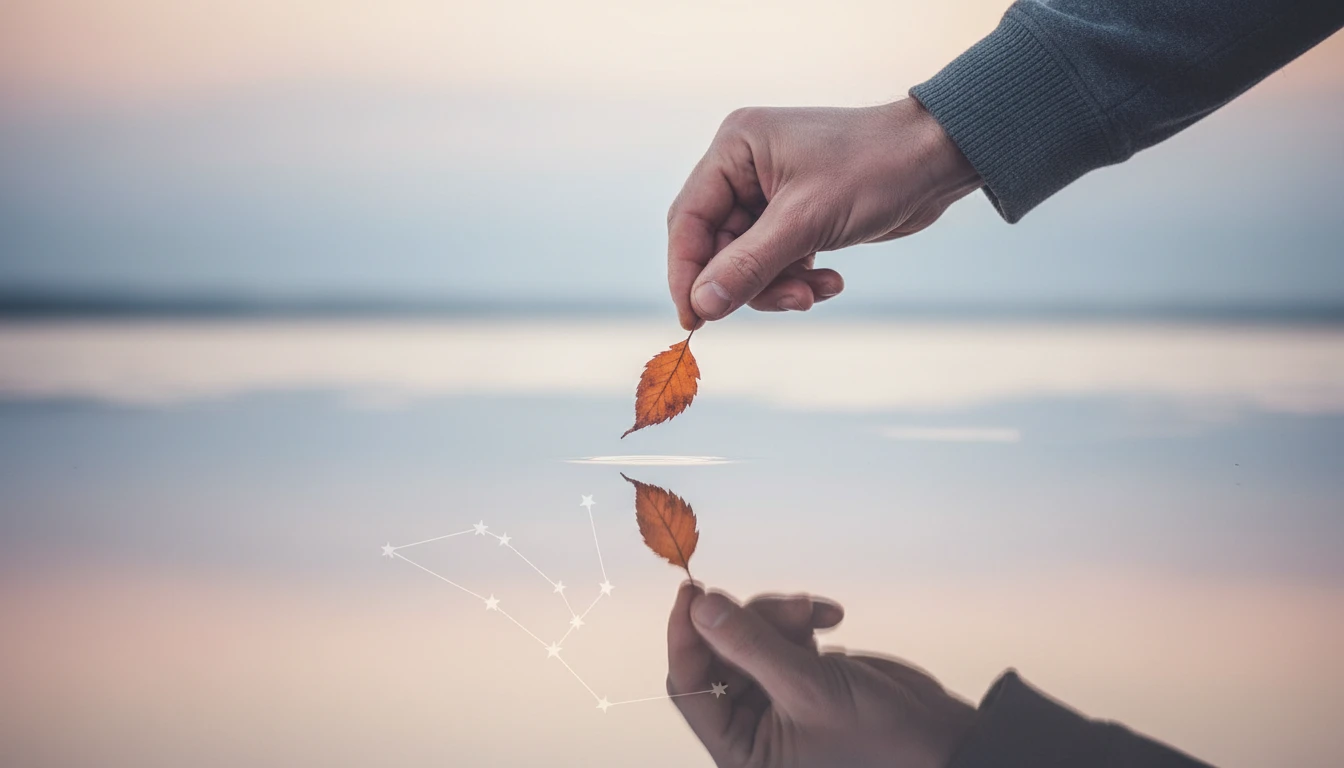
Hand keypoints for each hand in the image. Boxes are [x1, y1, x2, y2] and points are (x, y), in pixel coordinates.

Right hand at [666, 98, 980, 329]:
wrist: (938, 159)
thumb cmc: (876, 170)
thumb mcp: (806, 222)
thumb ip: (749, 266)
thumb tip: (701, 307)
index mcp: (735, 149)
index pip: (689, 221)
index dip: (686, 274)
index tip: (695, 321)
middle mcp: (745, 167)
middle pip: (717, 247)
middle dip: (751, 282)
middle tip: (790, 302)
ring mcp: (770, 193)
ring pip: (747, 261)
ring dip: (779, 286)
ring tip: (817, 292)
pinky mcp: (796, 215)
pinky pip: (776, 261)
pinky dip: (798, 279)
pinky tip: (831, 280)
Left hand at [667, 583, 976, 767]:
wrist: (941, 738)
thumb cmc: (881, 738)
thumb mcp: (810, 688)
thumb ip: (751, 645)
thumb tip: (701, 608)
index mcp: (741, 749)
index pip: (691, 686)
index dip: (685, 636)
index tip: (692, 591)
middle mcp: (751, 727)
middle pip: (720, 653)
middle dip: (751, 622)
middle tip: (791, 608)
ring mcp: (775, 700)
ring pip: (748, 637)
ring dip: (780, 616)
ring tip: (817, 614)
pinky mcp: (799, 677)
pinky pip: (777, 634)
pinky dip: (799, 620)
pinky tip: (830, 619)